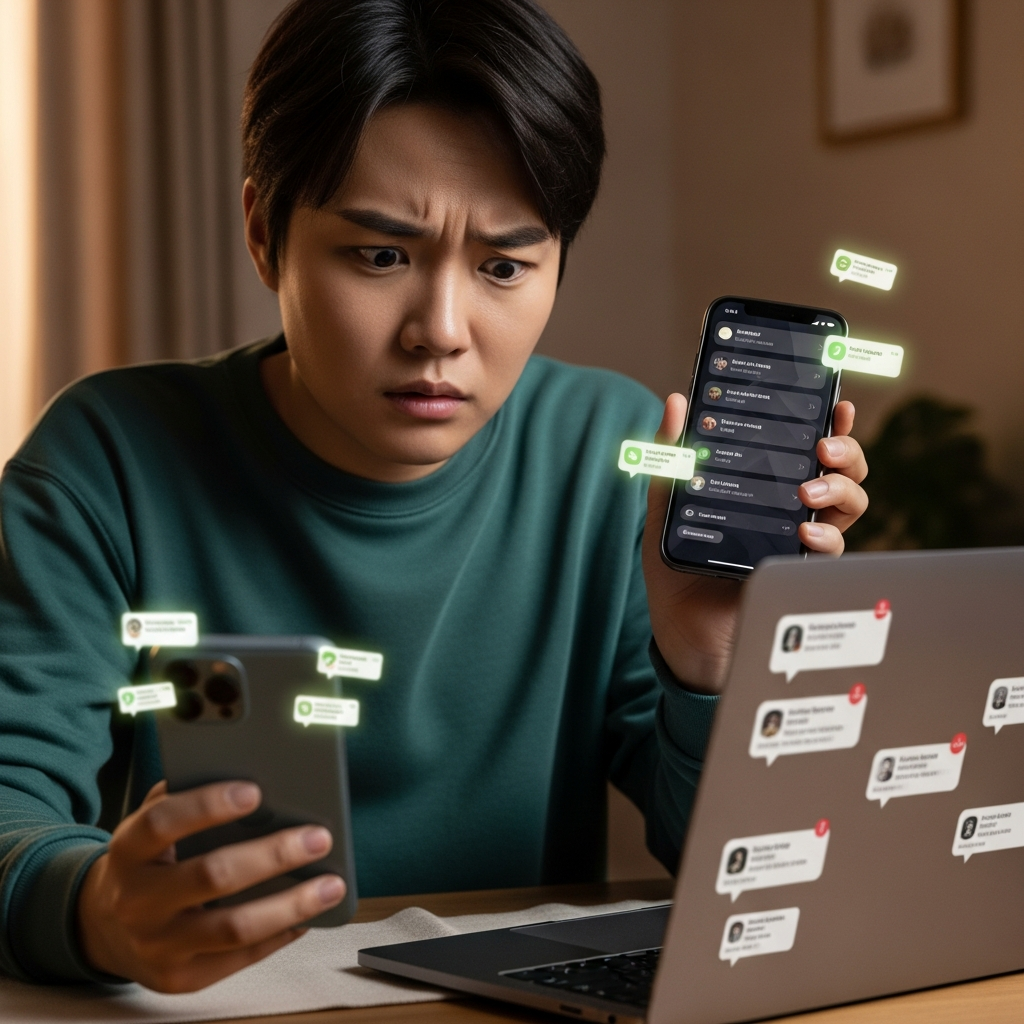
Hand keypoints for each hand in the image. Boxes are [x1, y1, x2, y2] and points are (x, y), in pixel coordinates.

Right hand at [78, 780, 345, 991]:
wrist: (104, 928)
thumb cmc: (148, 861)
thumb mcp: (150, 826)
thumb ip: (186, 797)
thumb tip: (251, 772)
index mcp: (129, 851)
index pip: (163, 823)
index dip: (208, 805)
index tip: (255, 791)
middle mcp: (137, 901)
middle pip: (211, 876)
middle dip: (273, 855)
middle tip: (318, 838)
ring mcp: (157, 945)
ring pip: (233, 927)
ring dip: (291, 905)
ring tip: (332, 885)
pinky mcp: (179, 979)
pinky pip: (240, 957)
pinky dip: (281, 934)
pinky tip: (309, 915)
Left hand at [642, 396, 867, 694]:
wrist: (681, 631)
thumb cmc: (676, 567)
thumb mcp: (666, 508)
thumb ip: (670, 459)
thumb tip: (675, 404)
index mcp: (766, 484)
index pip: (806, 444)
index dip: (829, 421)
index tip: (835, 402)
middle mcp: (792, 507)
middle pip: (842, 468)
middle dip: (846, 448)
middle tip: (823, 446)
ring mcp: (801, 539)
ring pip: (849, 502)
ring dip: (840, 487)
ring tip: (808, 488)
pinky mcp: (801, 570)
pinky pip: (831, 548)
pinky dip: (826, 535)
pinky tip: (806, 530)